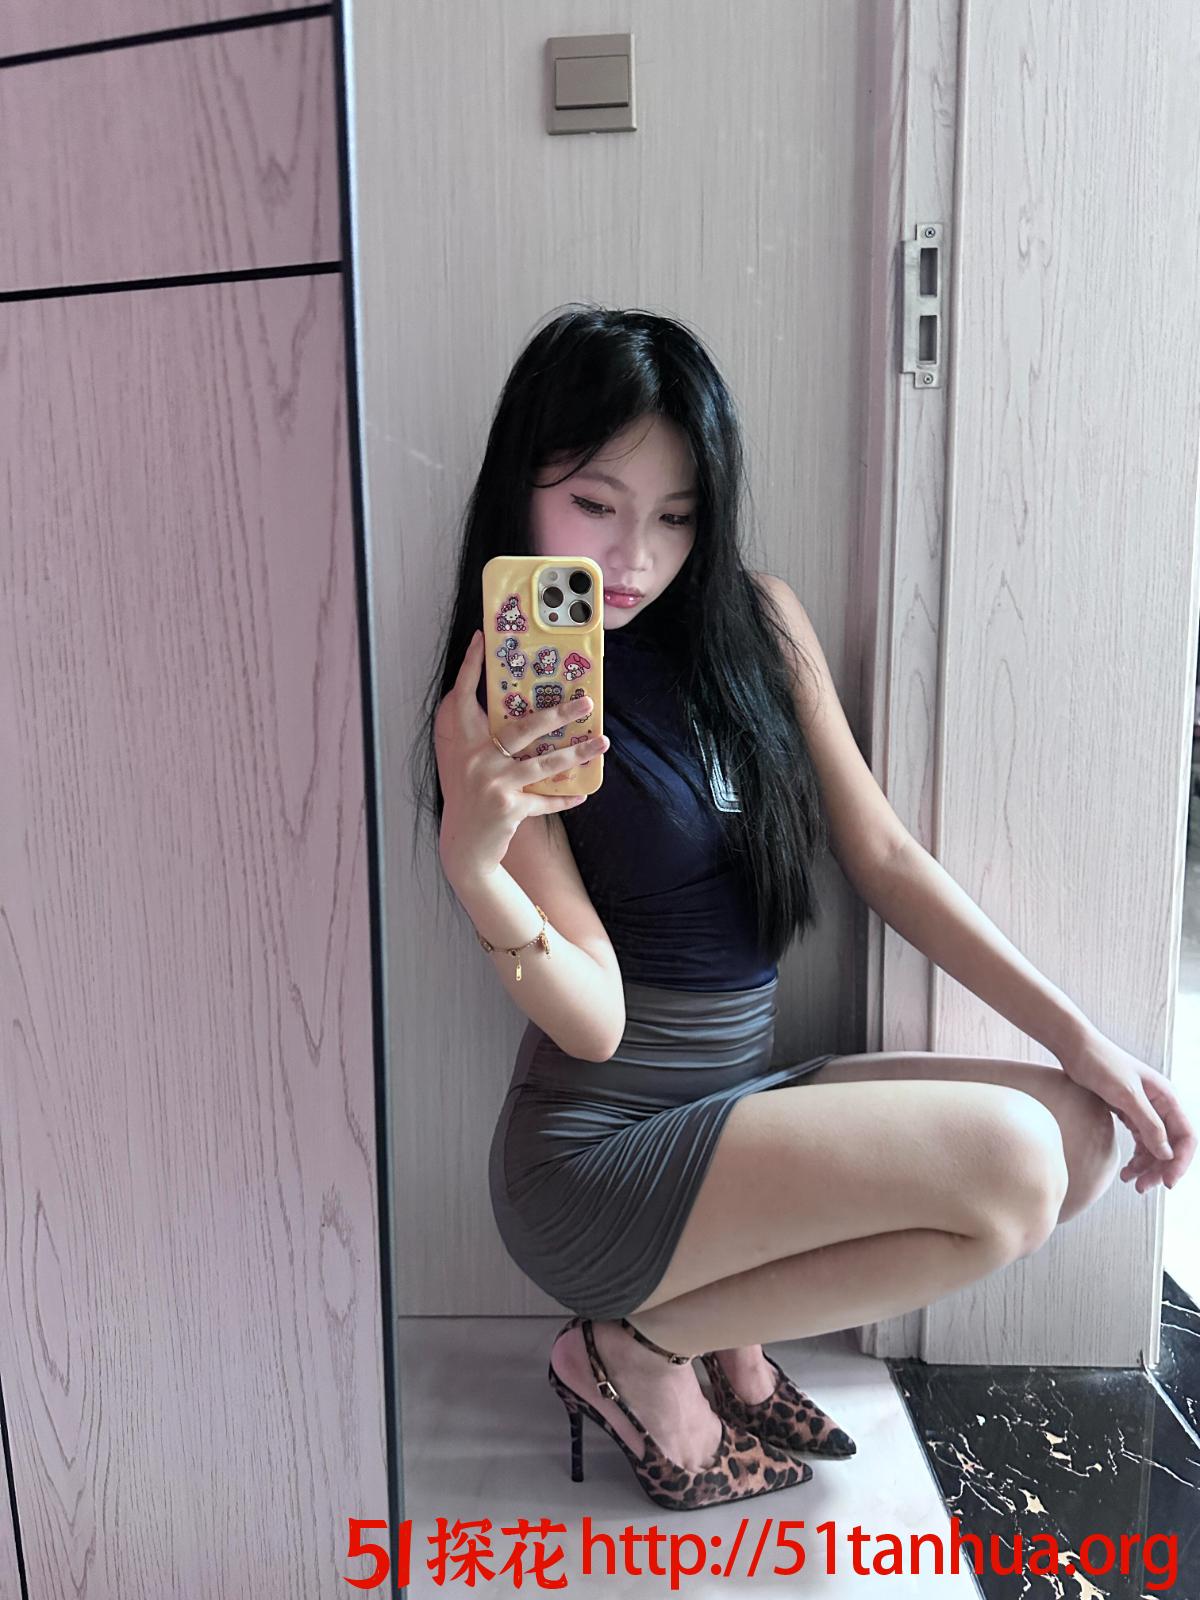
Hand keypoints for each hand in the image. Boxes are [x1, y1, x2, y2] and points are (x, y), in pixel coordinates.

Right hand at [434, 629, 607, 877]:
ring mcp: (493, 784)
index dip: (469, 667)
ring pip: (544, 763)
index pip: (463, 696)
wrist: (463, 847)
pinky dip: (564, 798)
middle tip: (586, 703)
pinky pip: (544, 799)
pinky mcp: (509, 808)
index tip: (480, 639)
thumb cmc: (471, 798)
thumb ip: (489, 741)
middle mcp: (476, 759)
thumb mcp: (472, 764)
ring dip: (577, 752)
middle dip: (558, 714)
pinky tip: (583, 793)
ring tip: (602, 742)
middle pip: (523, 728)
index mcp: (463, 743)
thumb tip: (530, 717)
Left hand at [1057, 1028, 1195, 1193]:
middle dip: (1160, 1169)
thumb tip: (1166, 1154)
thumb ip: (1148, 1124)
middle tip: (1143, 1188)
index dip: (1180, 1162)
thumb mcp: (1126, 1095)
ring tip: (1131, 1183)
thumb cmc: (1101, 1064)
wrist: (1075, 1047)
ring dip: (1147, 1167)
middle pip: (1170, 1145)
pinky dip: (1136, 1157)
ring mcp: (1144, 1108)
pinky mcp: (1128, 1111)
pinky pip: (1140, 1140)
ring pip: (1155, 1146)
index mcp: (1167, 1098)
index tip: (1167, 1182)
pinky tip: (1126, 1170)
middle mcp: (1160, 1104)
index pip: (1186, 1137)